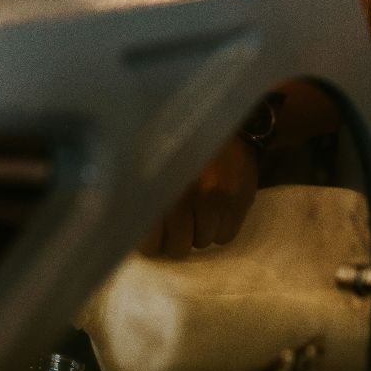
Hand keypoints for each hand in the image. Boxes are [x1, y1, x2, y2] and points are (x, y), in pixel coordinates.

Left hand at [141, 135, 257, 257]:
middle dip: (177, 240)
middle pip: (178, 246)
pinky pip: (225, 237)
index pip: (150, 240)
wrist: (222, 124)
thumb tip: (131, 232)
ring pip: (203, 242)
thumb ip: (142, 199)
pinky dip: (220, 230)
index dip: (152, 242)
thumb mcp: (152, 166)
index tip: (154, 234)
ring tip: (200, 211)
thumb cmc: (179, 148)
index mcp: (157, 186)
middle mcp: (185, 194)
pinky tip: (217, 211)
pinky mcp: (238, 200)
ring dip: (200, 233)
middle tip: (178, 225)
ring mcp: (215, 198)